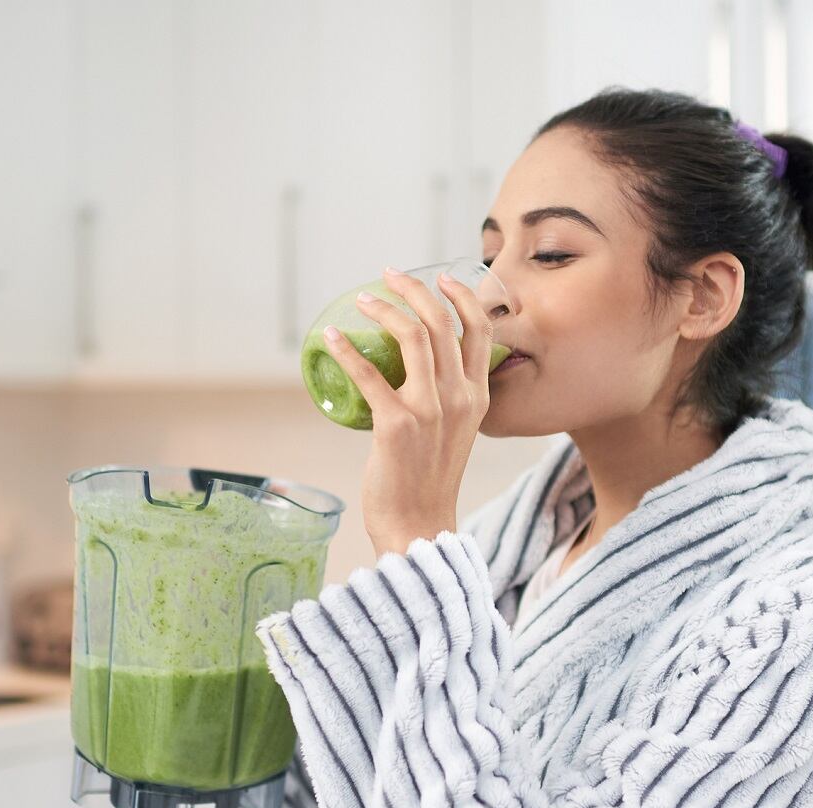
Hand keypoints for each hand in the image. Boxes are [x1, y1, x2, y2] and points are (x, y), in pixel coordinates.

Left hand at [320, 265, 493, 557]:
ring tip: (363, 300)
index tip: (439, 278)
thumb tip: (416, 372)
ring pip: (413, 337)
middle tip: (390, 275)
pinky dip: (346, 351)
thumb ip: (447, 401)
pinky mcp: (396, 425)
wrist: (419, 527)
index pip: (481, 331)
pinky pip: (369, 375)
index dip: (461, 296)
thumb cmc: (429, 482)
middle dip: (414, 289)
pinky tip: (330, 339)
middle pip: (442, 323)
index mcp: (478, 398)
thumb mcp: (455, 434)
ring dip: (384, 310)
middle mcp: (459, 398)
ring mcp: (430, 410)